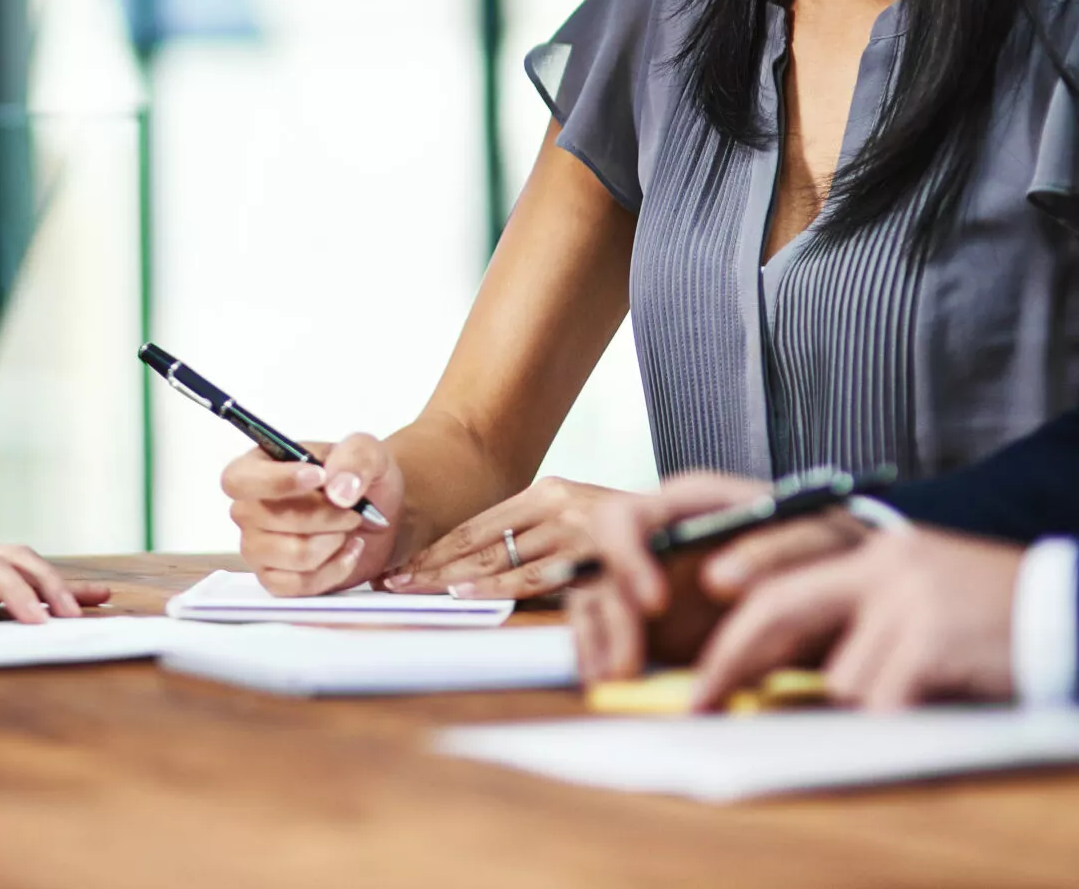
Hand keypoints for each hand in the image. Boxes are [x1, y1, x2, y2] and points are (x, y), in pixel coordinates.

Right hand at [221, 431, 401, 595]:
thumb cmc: (358, 478)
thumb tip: (338, 490)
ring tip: (347, 530)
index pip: (238, 480)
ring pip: (292, 554)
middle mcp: (249, 510)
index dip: (275, 481)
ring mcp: (259, 548)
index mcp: (257, 468)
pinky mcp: (276, 579)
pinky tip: (348, 552)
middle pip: (267, 520)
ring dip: (332, 543)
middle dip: (323, 516)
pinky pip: (299, 585)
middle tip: (352, 510)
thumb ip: (355, 458)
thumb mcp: (366, 451)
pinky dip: (333, 570)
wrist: (379, 514)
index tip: (319, 478)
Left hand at [383, 476, 622, 599]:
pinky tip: (467, 593)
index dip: (436, 548)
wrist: (695, 529)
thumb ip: (534, 541)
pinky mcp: (597, 555)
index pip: (477, 526)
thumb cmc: (628, 539)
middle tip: (390, 581)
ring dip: (452, 577)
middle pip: (480, 541)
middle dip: (431, 565)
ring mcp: (577, 529)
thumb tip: (474, 570)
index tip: (399, 565)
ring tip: (412, 588)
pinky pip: (539, 575)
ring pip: (501, 558)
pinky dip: (499, 586)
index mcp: (547, 492)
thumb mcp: (574, 526)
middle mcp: (558, 505)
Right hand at [571, 471, 870, 682]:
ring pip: (595, 602)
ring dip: (598, 643)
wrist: (848, 581)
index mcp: (686, 504)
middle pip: (600, 566)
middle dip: (610, 616)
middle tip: (627, 666)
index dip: (628, 558)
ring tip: (615, 682)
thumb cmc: (829, 548)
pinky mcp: (648, 619)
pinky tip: (611, 682)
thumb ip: (775, 551)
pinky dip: (602, 656)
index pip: (626, 519)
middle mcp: (656, 537)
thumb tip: (719, 580)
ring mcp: (647, 578)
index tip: (655, 603)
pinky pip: (605, 633)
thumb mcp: (817, 540)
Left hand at [692, 526, 1023, 709]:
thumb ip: (856, 614)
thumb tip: (783, 663)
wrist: (1069, 617)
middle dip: (732, 661)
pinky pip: (883, 701)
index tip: (697, 660)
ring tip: (927, 680)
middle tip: (700, 702)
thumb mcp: (917, 597)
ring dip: (874, 697)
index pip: (782, 581)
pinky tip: (941, 692)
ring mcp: (907, 601)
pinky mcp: (932, 641)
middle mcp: (883, 567)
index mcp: (874, 553)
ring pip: (841, 678)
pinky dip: (904, 713)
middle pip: (778, 612)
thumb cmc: (990, 619)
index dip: (734, 623)